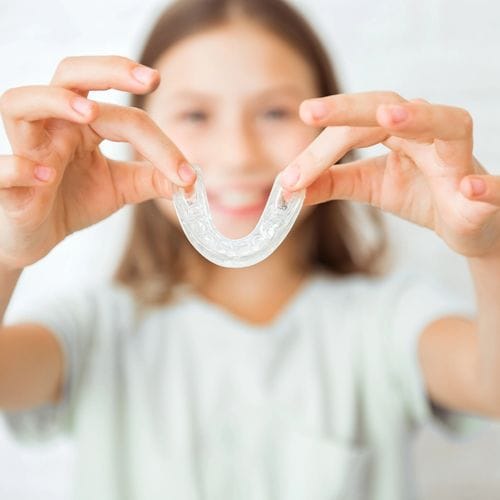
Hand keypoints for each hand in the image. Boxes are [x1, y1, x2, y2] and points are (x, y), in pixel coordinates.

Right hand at [0, 55, 195, 268]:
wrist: (36, 234)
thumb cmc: (73, 201)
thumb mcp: (120, 187)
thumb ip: (151, 179)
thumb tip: (191, 180)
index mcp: (83, 125)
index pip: (125, 117)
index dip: (160, 142)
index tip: (188, 174)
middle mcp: (53, 126)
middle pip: (69, 75)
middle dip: (109, 71)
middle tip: (150, 78)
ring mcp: (25, 150)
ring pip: (19, 104)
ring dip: (54, 101)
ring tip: (88, 112)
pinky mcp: (4, 185)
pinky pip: (0, 167)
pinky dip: (17, 167)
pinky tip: (44, 176)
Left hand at [281, 91, 499, 257]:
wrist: (465, 224)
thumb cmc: (420, 194)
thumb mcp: (369, 185)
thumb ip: (333, 182)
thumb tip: (288, 187)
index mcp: (399, 131)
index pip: (354, 126)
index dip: (319, 149)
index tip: (288, 179)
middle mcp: (429, 134)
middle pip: (393, 107)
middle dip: (351, 108)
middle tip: (312, 111)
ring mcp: (460, 160)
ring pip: (449, 126)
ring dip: (421, 118)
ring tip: (387, 117)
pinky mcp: (484, 194)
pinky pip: (492, 186)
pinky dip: (484, 187)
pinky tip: (468, 189)